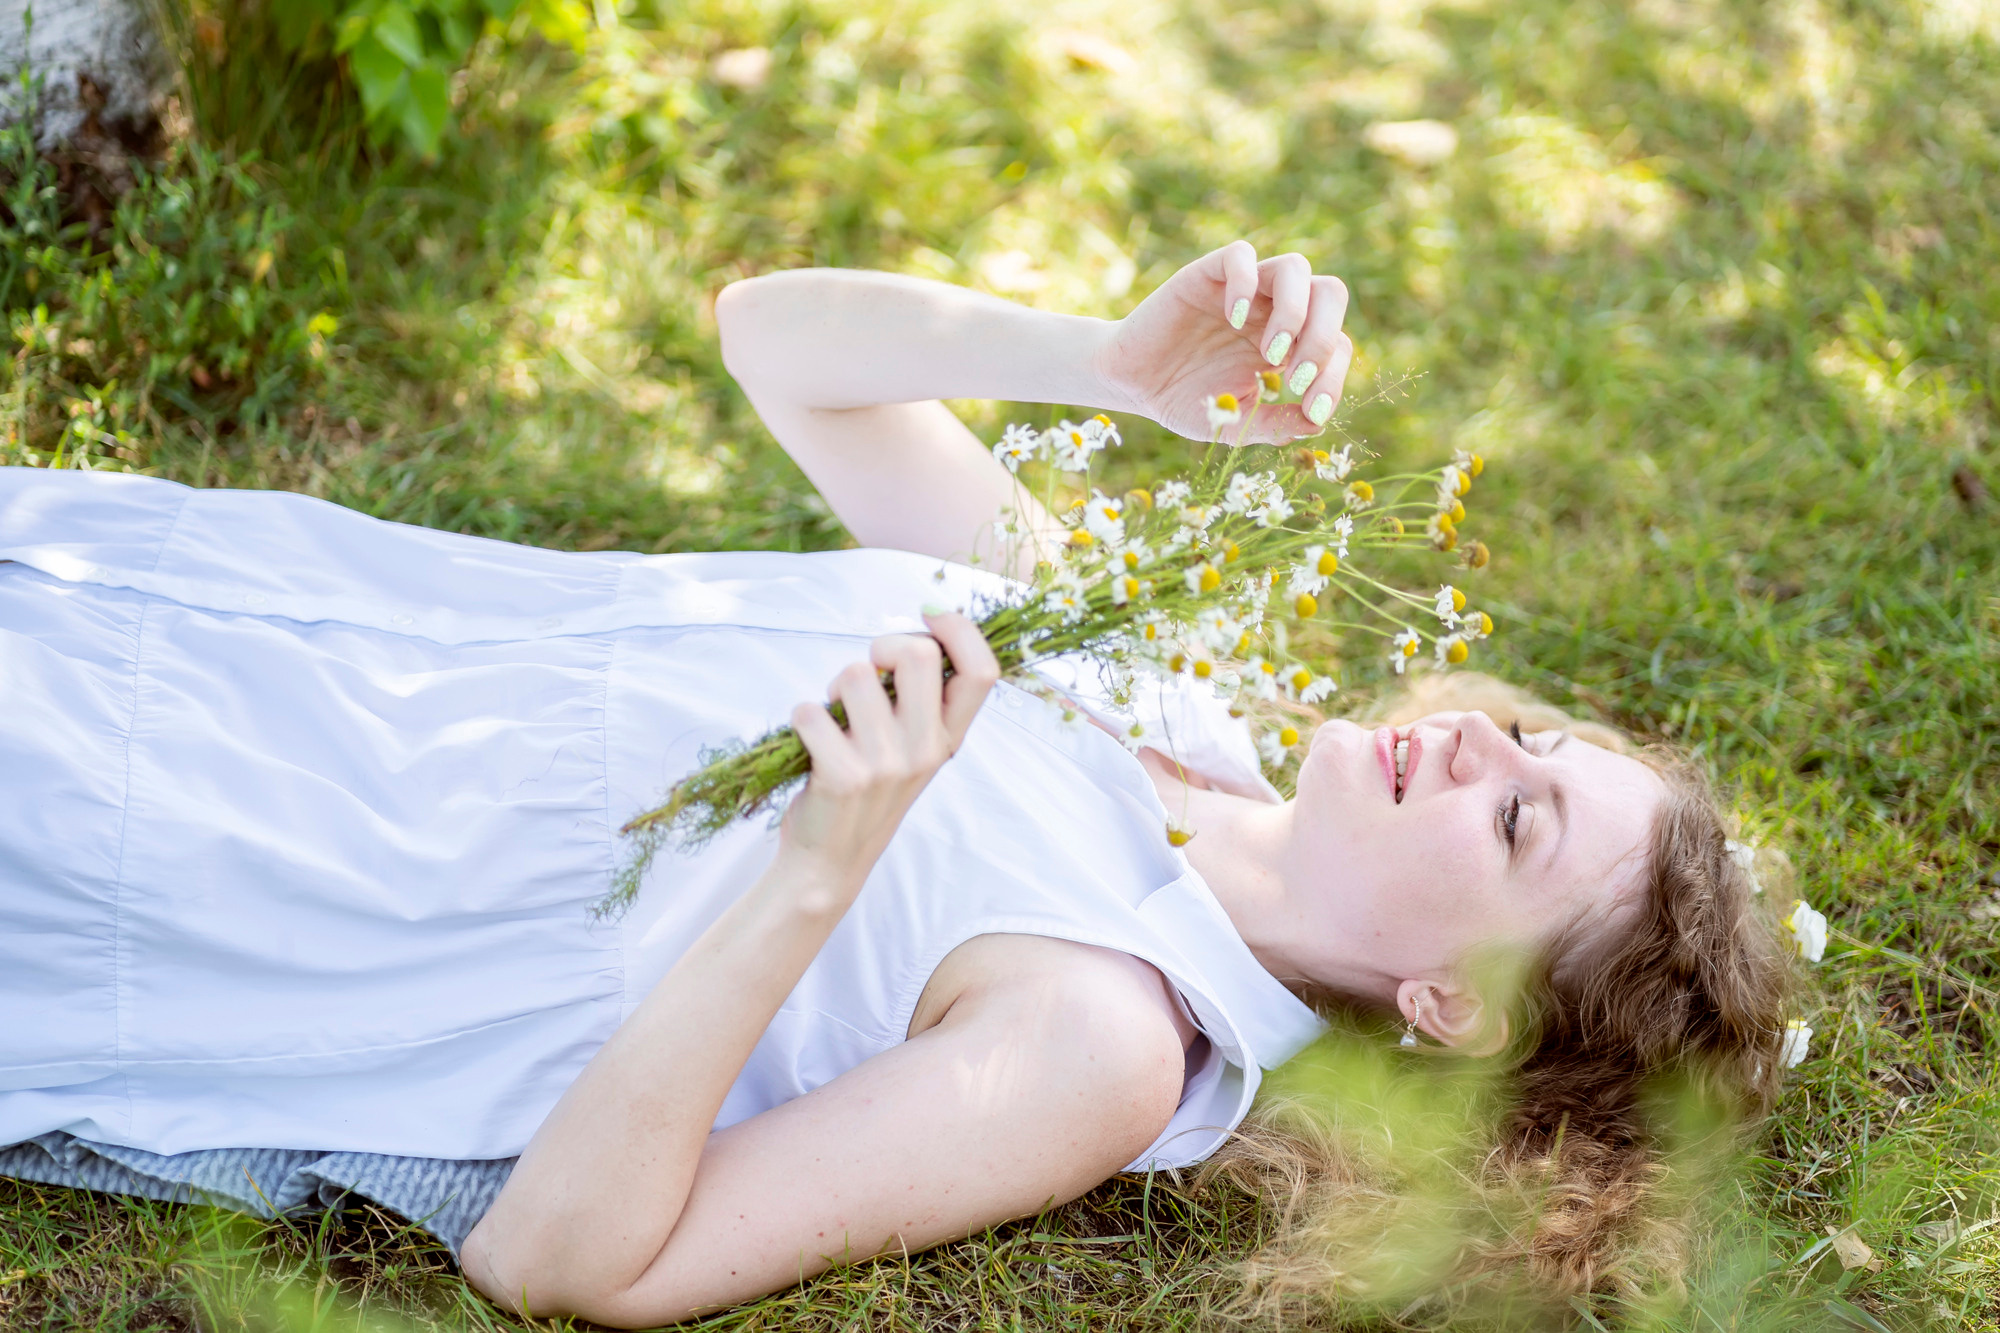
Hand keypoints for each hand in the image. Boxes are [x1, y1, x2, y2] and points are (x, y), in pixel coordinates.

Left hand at [779, 612, 999, 892]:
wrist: (830, 861)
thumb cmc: (867, 791)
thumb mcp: (912, 750)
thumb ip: (920, 701)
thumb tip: (913, 634)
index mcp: (948, 739)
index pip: (983, 671)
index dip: (959, 630)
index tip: (929, 617)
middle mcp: (926, 750)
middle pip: (918, 654)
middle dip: (883, 646)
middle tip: (866, 674)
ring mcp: (886, 765)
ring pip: (855, 675)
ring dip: (834, 688)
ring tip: (835, 721)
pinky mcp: (843, 776)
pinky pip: (811, 711)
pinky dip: (802, 718)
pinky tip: (810, 746)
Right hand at [1092, 241, 1353, 444]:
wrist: (1133, 385)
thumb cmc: (1186, 402)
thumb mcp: (1233, 422)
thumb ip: (1273, 423)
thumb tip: (1316, 423)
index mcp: (1291, 344)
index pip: (1337, 343)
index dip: (1334, 375)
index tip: (1311, 408)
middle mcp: (1274, 310)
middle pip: (1330, 294)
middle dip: (1324, 336)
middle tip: (1295, 375)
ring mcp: (1244, 290)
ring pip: (1295, 268)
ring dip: (1295, 311)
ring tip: (1271, 353)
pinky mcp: (1207, 275)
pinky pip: (1240, 255)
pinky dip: (1245, 283)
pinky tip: (1232, 318)